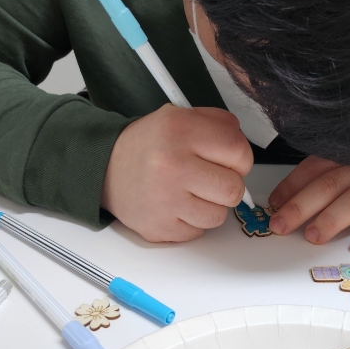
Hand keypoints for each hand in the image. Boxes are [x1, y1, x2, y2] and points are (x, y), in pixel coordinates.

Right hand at [101, 105, 252, 241]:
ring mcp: (164, 200)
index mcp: (180, 131)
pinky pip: (198, 231)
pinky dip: (193, 221)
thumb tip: (243, 149)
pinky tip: (177, 205)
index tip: (230, 160)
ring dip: (211, 205)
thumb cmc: (150, 145)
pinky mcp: (159, 227)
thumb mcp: (180, 117)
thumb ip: (219, 125)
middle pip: (234, 189)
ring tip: (192, 192)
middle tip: (211, 178)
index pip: (238, 152)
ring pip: (219, 216)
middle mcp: (171, 165)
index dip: (241, 158)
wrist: (106, 168)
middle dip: (229, 185)